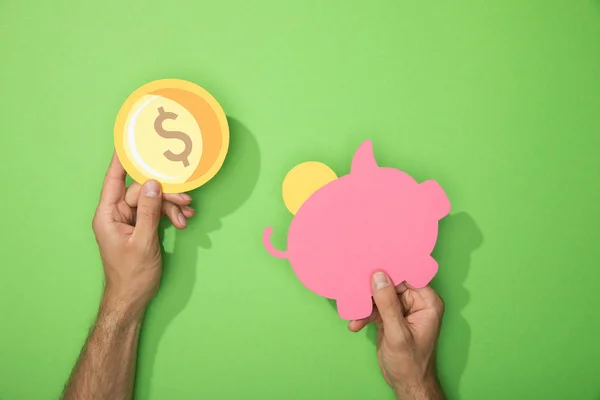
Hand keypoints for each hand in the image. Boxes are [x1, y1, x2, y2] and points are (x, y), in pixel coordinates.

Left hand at [91, 153, 194, 319]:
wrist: (133, 298)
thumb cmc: (132, 275)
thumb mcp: (143, 242)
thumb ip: (149, 212)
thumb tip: (154, 184)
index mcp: (108, 215)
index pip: (114, 181)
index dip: (121, 161)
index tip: (127, 142)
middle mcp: (117, 214)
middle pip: (142, 191)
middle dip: (165, 194)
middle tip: (186, 200)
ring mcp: (130, 220)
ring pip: (153, 201)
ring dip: (172, 206)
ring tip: (187, 216)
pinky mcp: (141, 227)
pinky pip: (157, 212)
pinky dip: (171, 215)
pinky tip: (183, 221)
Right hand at [349, 272, 444, 399]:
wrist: (406, 383)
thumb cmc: (410, 362)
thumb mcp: (397, 333)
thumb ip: (388, 304)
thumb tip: (378, 277)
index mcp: (427, 302)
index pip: (408, 276)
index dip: (391, 270)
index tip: (372, 263)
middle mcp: (416, 302)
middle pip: (391, 284)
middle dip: (372, 289)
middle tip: (355, 288)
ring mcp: (402, 310)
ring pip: (380, 296)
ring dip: (365, 305)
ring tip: (354, 313)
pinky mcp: (390, 317)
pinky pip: (375, 308)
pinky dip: (364, 315)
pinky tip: (355, 324)